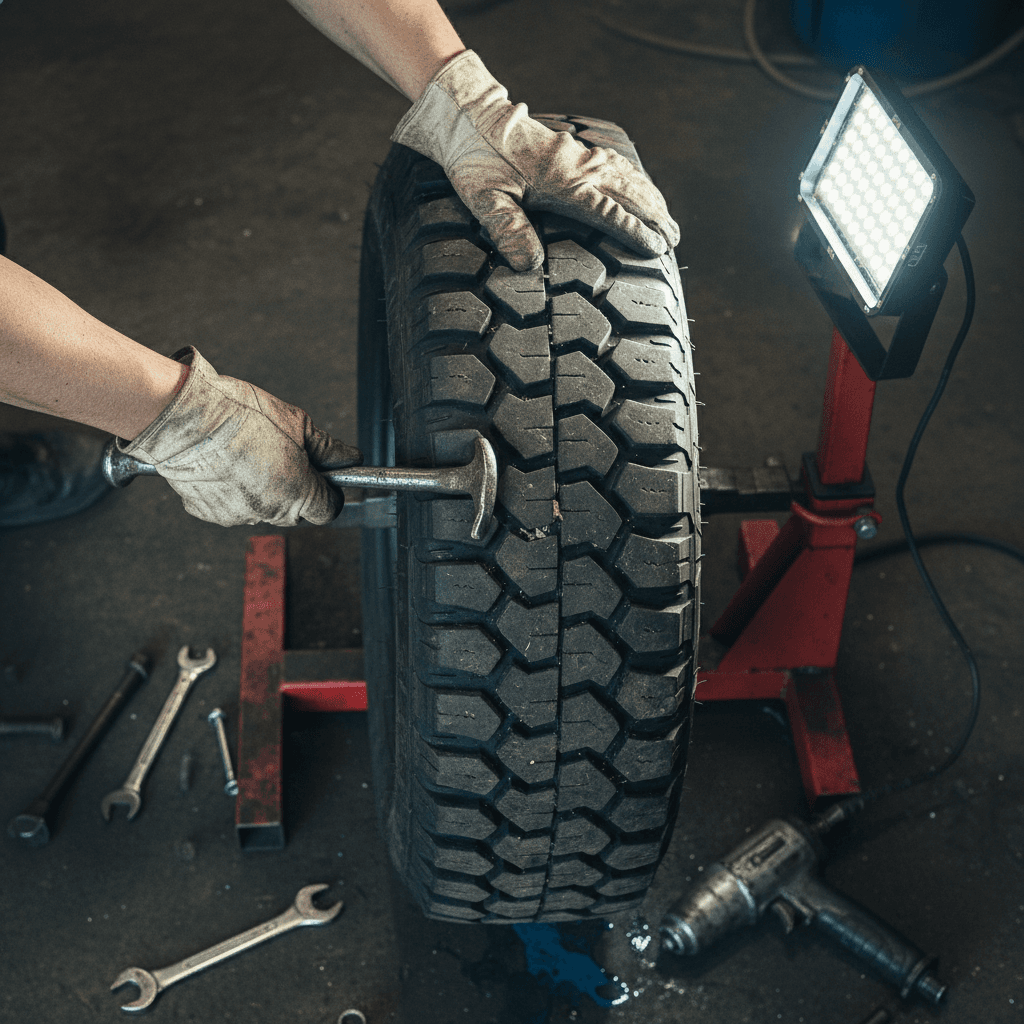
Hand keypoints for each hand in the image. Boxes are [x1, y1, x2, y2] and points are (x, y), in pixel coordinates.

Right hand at [118, 348, 361, 526]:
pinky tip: (225, 462)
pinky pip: (229, 505)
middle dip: (297, 487)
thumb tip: (348, 458)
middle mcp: (269, 511)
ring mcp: (235, 515)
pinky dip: (232, 488)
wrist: (183, 417)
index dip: (329, 491)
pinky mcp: (205, 512)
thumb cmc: (239, 415)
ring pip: (262, 508)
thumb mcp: (297, 422)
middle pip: (295, 511)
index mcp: (297, 494)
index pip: (328, 510)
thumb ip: (327, 448)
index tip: (325, 474)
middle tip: (285, 454)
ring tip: (249, 453)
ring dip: (263, 488)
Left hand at [391, 50, 679, 271]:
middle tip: (675, 240)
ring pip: (625, 176)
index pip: (609, 212)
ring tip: (668, 217)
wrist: (467, 115)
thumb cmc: (473, 158)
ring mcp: (576, 154)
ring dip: (649, 196)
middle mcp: (576, 166)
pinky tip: (638, 183)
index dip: (635, 232)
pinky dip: (633, 175)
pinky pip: (612, 161)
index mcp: (562, 183)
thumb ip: (507, 229)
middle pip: (628, 193)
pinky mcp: (570, 147)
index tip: (658, 248)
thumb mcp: (483, 197)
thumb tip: (530, 264)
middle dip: (654, 216)